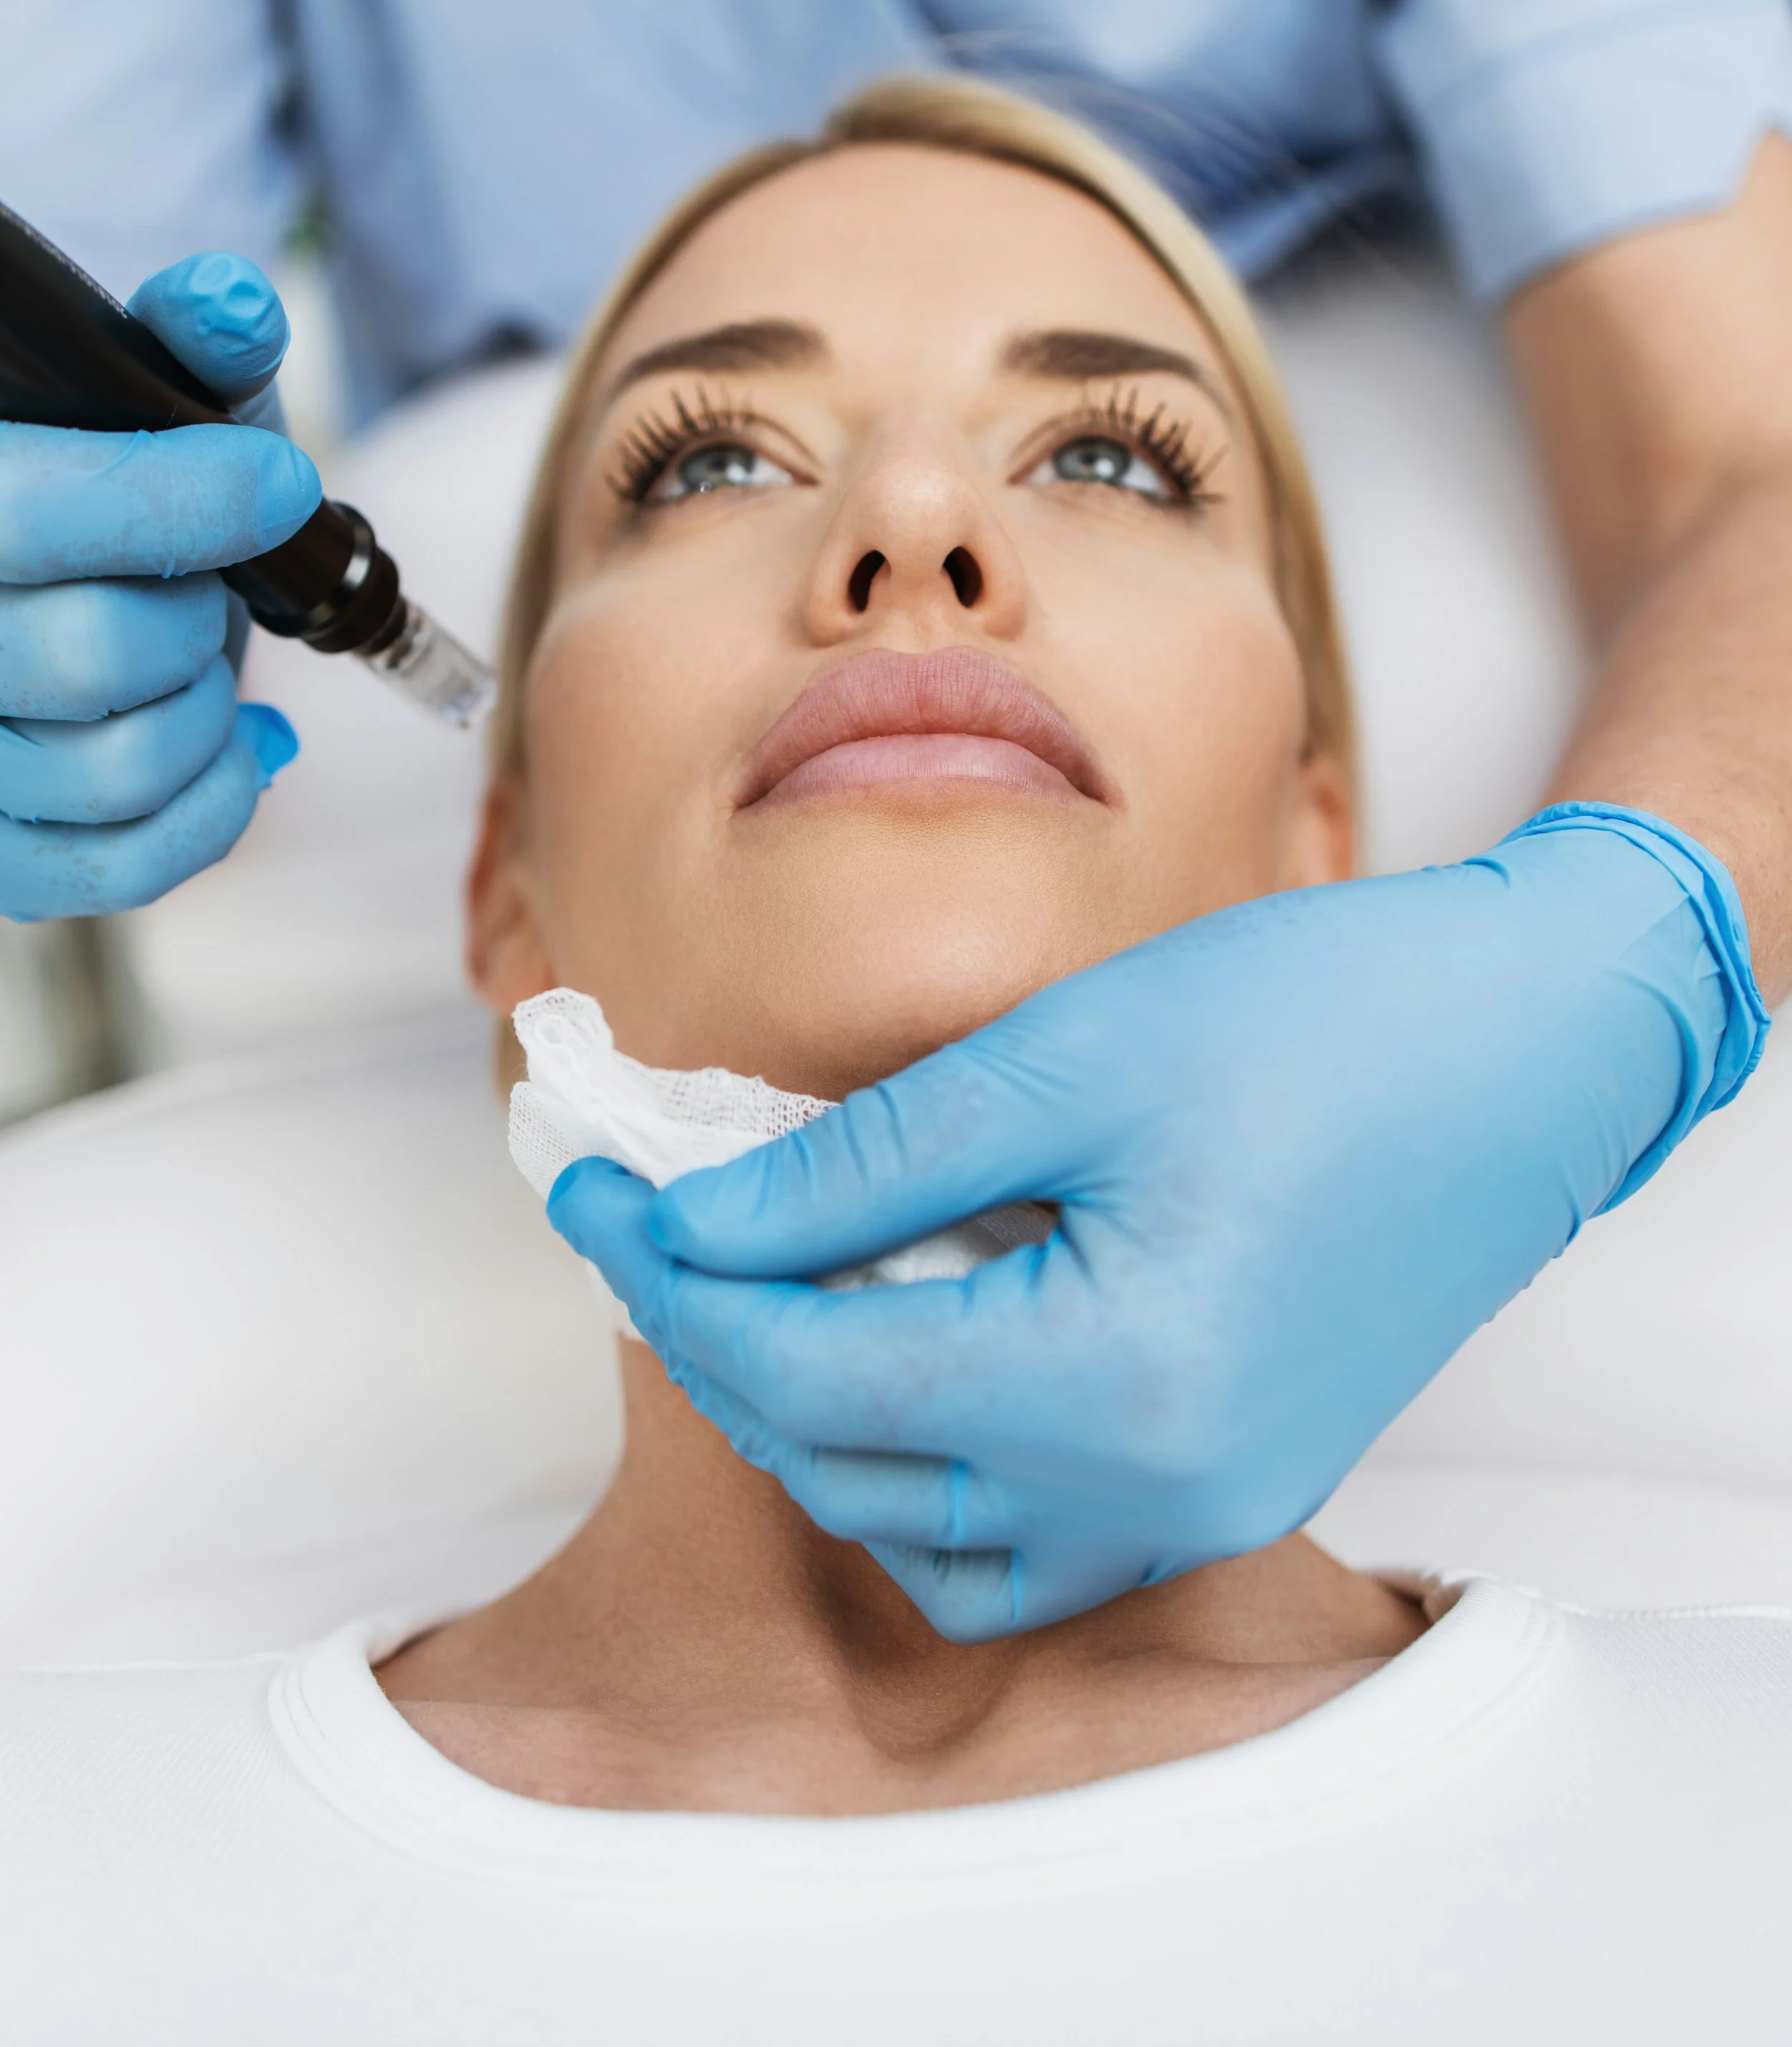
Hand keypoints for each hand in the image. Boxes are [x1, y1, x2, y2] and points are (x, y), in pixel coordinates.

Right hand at [0, 253, 320, 919]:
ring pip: (122, 769)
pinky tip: (243, 745)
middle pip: (100, 655)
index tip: (277, 480)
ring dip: (211, 709)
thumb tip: (231, 306)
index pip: (30, 518)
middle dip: (198, 614)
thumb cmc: (114, 469)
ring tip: (203, 654)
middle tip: (207, 582)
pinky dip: (216, 807)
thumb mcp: (149, 382)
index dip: (179, 500)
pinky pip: (123, 868)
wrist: (78, 570)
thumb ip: (192, 337)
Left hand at [549, 805, 1766, 1638]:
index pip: (811, 1371)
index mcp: (1116, 1392)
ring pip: (924, 1529)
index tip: (588, 1181)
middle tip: (647, 1217)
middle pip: (852, 1464)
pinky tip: (894, 1346)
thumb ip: (863, 1167)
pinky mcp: (1231, 1481)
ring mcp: (1205, 1507)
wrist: (1527, 1044)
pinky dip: (924, 1463)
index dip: (676, 1274)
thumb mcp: (1066, 1061)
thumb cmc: (1325, 1020)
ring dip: (814, 1417)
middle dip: (722, 1338)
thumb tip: (700, 1218)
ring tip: (755, 1279)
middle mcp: (1161, 1495)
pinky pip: (1026, 1536)